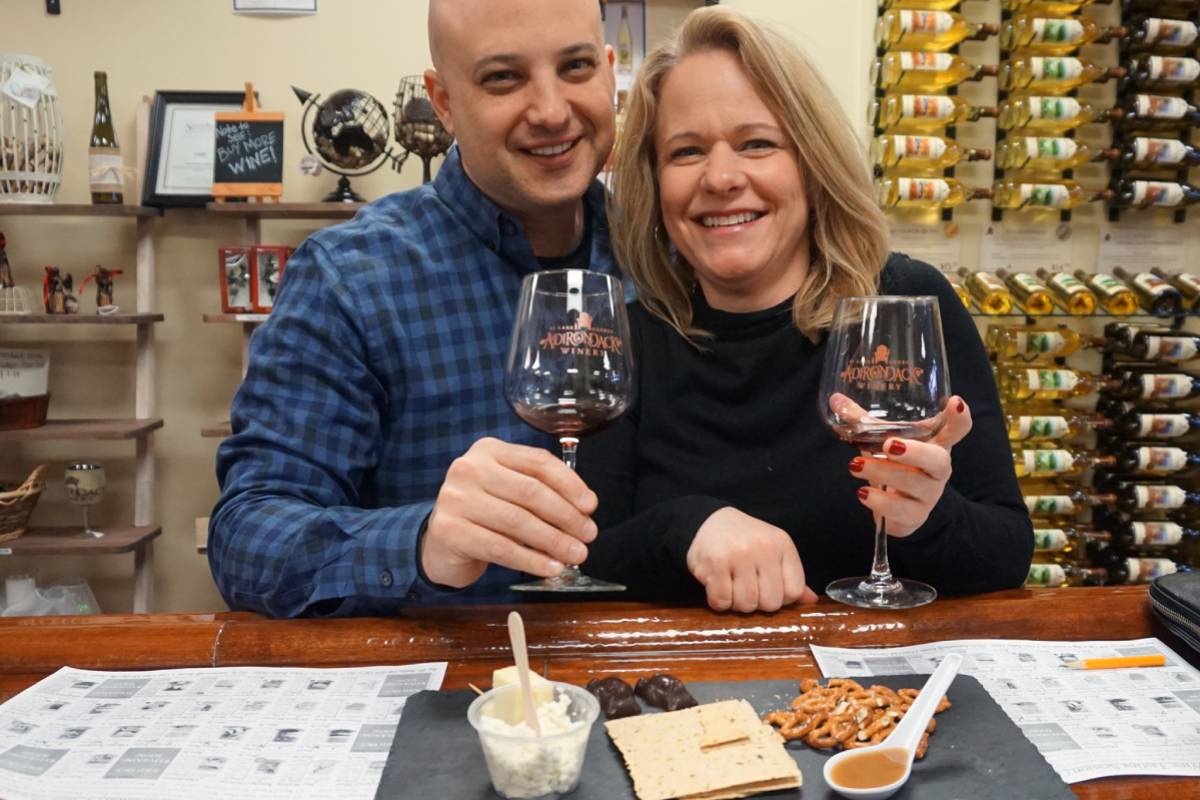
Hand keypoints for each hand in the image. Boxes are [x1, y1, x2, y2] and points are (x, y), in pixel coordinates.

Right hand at [420, 438, 597, 587]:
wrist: (441, 543)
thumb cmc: (484, 514)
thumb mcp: (508, 490)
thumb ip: (540, 490)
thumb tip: (584, 509)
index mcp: (489, 450)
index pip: (538, 462)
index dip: (570, 484)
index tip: (590, 505)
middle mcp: (469, 468)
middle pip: (530, 492)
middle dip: (566, 516)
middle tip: (589, 534)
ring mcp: (456, 499)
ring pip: (517, 521)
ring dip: (553, 541)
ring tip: (576, 554)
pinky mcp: (450, 530)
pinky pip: (500, 548)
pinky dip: (531, 560)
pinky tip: (550, 567)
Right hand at [686, 507, 818, 612]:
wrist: (709, 521)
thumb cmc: (745, 540)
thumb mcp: (774, 550)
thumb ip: (791, 576)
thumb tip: (811, 601)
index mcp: (783, 545)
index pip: (794, 591)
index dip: (780, 599)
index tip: (767, 590)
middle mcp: (763, 548)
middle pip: (770, 603)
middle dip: (757, 604)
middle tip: (747, 589)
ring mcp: (739, 554)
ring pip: (746, 604)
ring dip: (736, 603)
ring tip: (732, 586)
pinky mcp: (715, 563)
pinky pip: (721, 600)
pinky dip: (718, 601)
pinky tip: (718, 586)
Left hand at [849, 396, 972, 536]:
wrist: (901, 507)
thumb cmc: (897, 464)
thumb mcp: (885, 440)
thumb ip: (863, 421)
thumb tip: (835, 400)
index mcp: (935, 444)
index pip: (956, 430)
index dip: (959, 418)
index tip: (955, 402)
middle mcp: (937, 470)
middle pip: (939, 460)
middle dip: (915, 452)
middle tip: (889, 445)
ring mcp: (929, 495)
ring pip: (915, 485)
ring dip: (883, 473)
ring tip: (855, 465)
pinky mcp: (914, 516)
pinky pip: (901, 511)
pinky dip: (880, 502)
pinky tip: (863, 493)